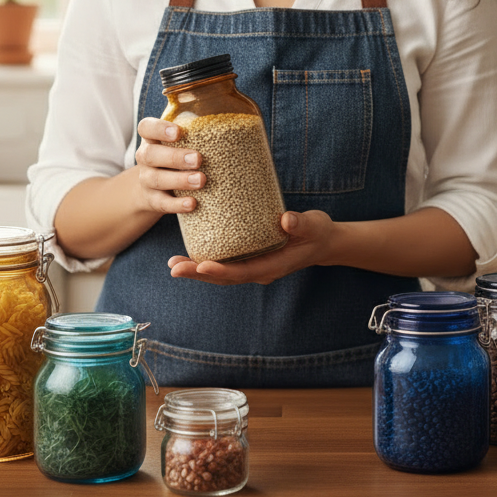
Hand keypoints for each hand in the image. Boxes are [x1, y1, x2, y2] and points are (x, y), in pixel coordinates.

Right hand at [134, 116, 205, 215]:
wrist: (153, 188)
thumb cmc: (177, 156)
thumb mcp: (182, 141)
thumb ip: (202, 130)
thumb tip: (249, 120)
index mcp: (153, 138)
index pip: (146, 127)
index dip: (159, 128)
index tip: (178, 132)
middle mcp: (146, 157)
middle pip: (150, 154)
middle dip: (175, 157)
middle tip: (198, 159)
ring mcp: (146, 180)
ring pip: (155, 179)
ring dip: (179, 180)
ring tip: (202, 180)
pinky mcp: (152, 200)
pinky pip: (161, 203)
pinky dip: (176, 205)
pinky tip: (193, 204)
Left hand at [168, 209, 336, 284]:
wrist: (323, 242)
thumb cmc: (317, 233)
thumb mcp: (314, 226)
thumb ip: (301, 224)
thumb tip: (286, 220)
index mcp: (272, 266)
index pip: (242, 272)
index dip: (220, 271)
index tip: (201, 267)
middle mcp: (259, 270)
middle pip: (224, 277)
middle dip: (198, 273)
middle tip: (173, 267)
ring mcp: (254, 265)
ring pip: (222, 272)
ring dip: (197, 269)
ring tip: (173, 263)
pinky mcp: (250, 257)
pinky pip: (226, 261)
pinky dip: (207, 259)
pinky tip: (191, 251)